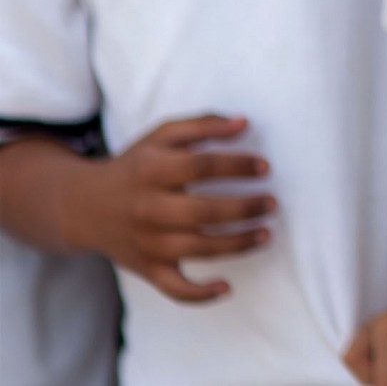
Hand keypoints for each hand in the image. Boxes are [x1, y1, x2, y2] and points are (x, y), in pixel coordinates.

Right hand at [62, 115, 273, 301]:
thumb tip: (244, 123)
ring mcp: (147, 242)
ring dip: (238, 244)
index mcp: (152, 171)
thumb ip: (202, 124)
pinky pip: (174, 289)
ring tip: (266, 233)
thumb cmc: (136, 166)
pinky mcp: (146, 268)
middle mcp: (147, 208)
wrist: (83, 206)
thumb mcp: (161, 137)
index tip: (265, 167)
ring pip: (198, 249)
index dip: (238, 165)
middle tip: (272, 204)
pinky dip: (200, 294)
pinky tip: (228, 287)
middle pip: (204, 212)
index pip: (202, 166)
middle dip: (245, 209)